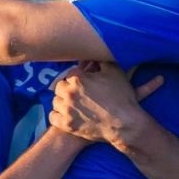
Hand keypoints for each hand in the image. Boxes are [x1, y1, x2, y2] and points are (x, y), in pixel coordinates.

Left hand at [49, 61, 163, 147]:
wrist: (125, 125)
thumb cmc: (121, 97)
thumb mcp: (115, 72)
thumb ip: (101, 59)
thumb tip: (92, 54)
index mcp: (78, 78)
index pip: (70, 74)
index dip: (78, 78)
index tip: (84, 83)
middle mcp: (69, 93)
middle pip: (59, 87)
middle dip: (68, 89)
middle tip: (79, 94)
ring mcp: (66, 110)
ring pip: (55, 101)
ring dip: (63, 102)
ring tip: (74, 105)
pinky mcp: (66, 125)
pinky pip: (52, 117)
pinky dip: (58, 116)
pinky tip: (68, 115)